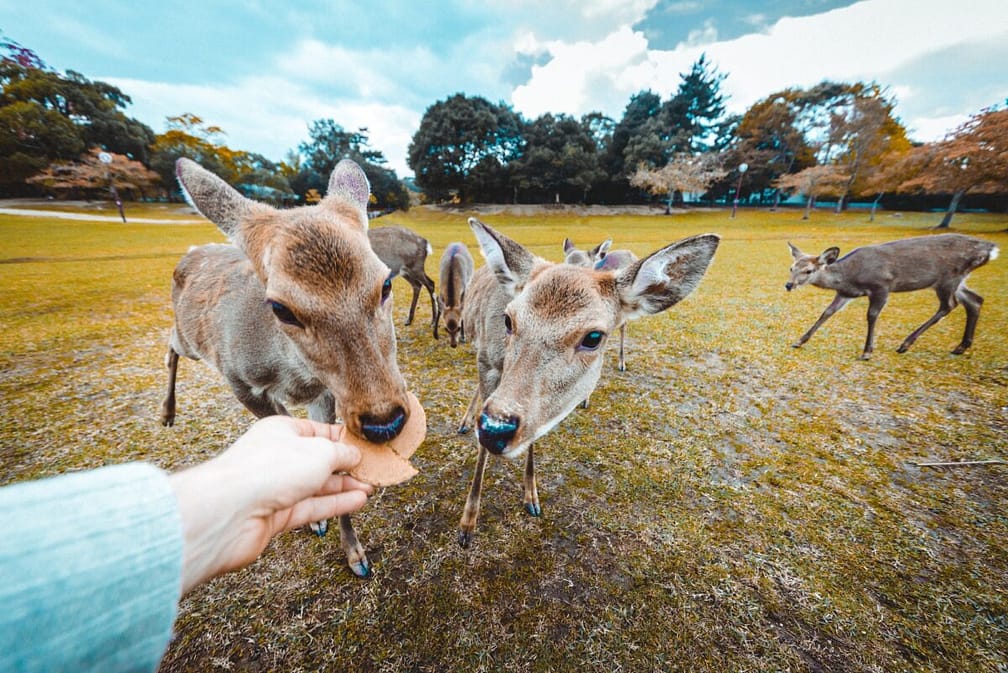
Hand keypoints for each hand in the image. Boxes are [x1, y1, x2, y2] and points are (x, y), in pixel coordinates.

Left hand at [170, 416, 373, 593]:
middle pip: (320, 461)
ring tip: (372, 487)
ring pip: (318, 486)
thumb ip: (341, 453)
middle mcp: (278, 458)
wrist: (229, 512)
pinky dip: (336, 504)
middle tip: (375, 470)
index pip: (319, 432)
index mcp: (282, 431)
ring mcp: (277, 488)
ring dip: (346, 487)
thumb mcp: (319, 451)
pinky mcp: (277, 516)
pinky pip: (313, 507)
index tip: (368, 445)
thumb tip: (355, 456)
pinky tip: (358, 501)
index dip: (344, 439)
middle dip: (348, 466)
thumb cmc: (267, 470)